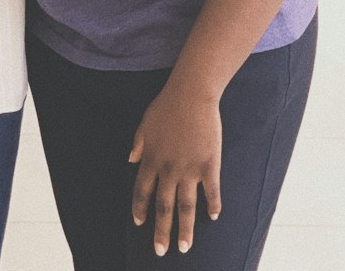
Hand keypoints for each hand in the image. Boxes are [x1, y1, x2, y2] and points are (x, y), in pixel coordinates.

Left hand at [129, 84, 221, 256]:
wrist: (192, 94)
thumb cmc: (167, 105)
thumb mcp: (144, 123)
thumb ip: (138, 144)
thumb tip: (130, 160)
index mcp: (151, 159)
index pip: (142, 191)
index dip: (140, 208)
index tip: (139, 223)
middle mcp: (169, 169)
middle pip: (164, 206)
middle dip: (161, 231)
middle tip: (161, 251)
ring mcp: (190, 169)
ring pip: (186, 207)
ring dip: (185, 229)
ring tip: (185, 247)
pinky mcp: (209, 165)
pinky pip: (212, 191)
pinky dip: (213, 205)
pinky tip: (214, 216)